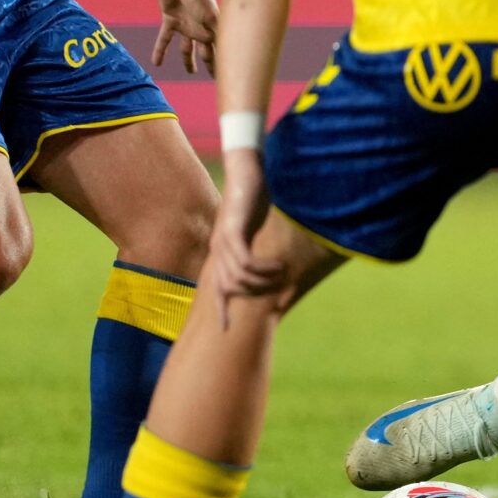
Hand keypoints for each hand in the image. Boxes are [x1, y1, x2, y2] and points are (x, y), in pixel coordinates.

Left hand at [152, 0, 219, 76]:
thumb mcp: (209, 15)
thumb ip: (214, 33)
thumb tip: (215, 51)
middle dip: (211, 63)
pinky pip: (165, 38)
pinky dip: (160, 50)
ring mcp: (186, 23)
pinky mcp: (170, 19)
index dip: (222, 63)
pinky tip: (156, 63)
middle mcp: (201, 27)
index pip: (220, 49)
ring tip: (190, 72)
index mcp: (214, 27)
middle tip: (214, 77)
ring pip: (188, 47)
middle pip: (207, 50)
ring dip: (188, 60)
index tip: (226, 78)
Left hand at [207, 148, 280, 295]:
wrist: (248, 167)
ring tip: (281, 274)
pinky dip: (262, 268)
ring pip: (238, 278)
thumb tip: (269, 258)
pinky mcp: (233, 231)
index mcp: (222, 248)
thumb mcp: (255, 224)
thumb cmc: (255, 193)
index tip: (226, 329)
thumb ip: (257, 241)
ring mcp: (223, 239)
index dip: (220, 309)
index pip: (216, 287)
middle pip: (228, 288)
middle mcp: (218, 247)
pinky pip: (245, 262)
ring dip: (261, 281)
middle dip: (252, 295)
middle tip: (276, 290)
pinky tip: (278, 265)